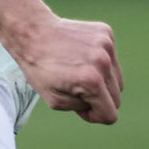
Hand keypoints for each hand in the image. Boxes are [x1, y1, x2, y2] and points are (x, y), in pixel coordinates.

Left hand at [2, 11, 122, 124]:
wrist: (32, 32)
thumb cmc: (39, 68)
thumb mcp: (54, 100)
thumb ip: (81, 108)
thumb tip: (97, 104)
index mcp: (91, 81)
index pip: (110, 114)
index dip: (95, 116)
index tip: (81, 107)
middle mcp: (103, 62)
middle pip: (117, 97)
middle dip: (99, 99)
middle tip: (77, 90)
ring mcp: (106, 45)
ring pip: (117, 78)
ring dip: (102, 81)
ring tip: (79, 72)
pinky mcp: (106, 32)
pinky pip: (112, 59)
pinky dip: (100, 62)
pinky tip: (80, 55)